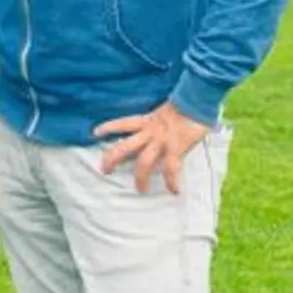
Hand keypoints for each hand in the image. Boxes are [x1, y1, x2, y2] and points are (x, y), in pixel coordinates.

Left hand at [94, 101, 210, 194]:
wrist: (197, 101)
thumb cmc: (185, 105)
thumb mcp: (164, 112)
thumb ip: (157, 122)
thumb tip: (154, 132)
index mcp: (146, 121)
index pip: (122, 123)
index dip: (109, 127)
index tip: (95, 132)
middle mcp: (150, 131)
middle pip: (124, 147)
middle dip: (112, 159)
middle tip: (104, 170)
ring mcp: (161, 141)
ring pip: (143, 162)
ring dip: (140, 178)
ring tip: (141, 190)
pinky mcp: (175, 148)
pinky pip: (171, 168)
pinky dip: (172, 181)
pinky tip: (174, 191)